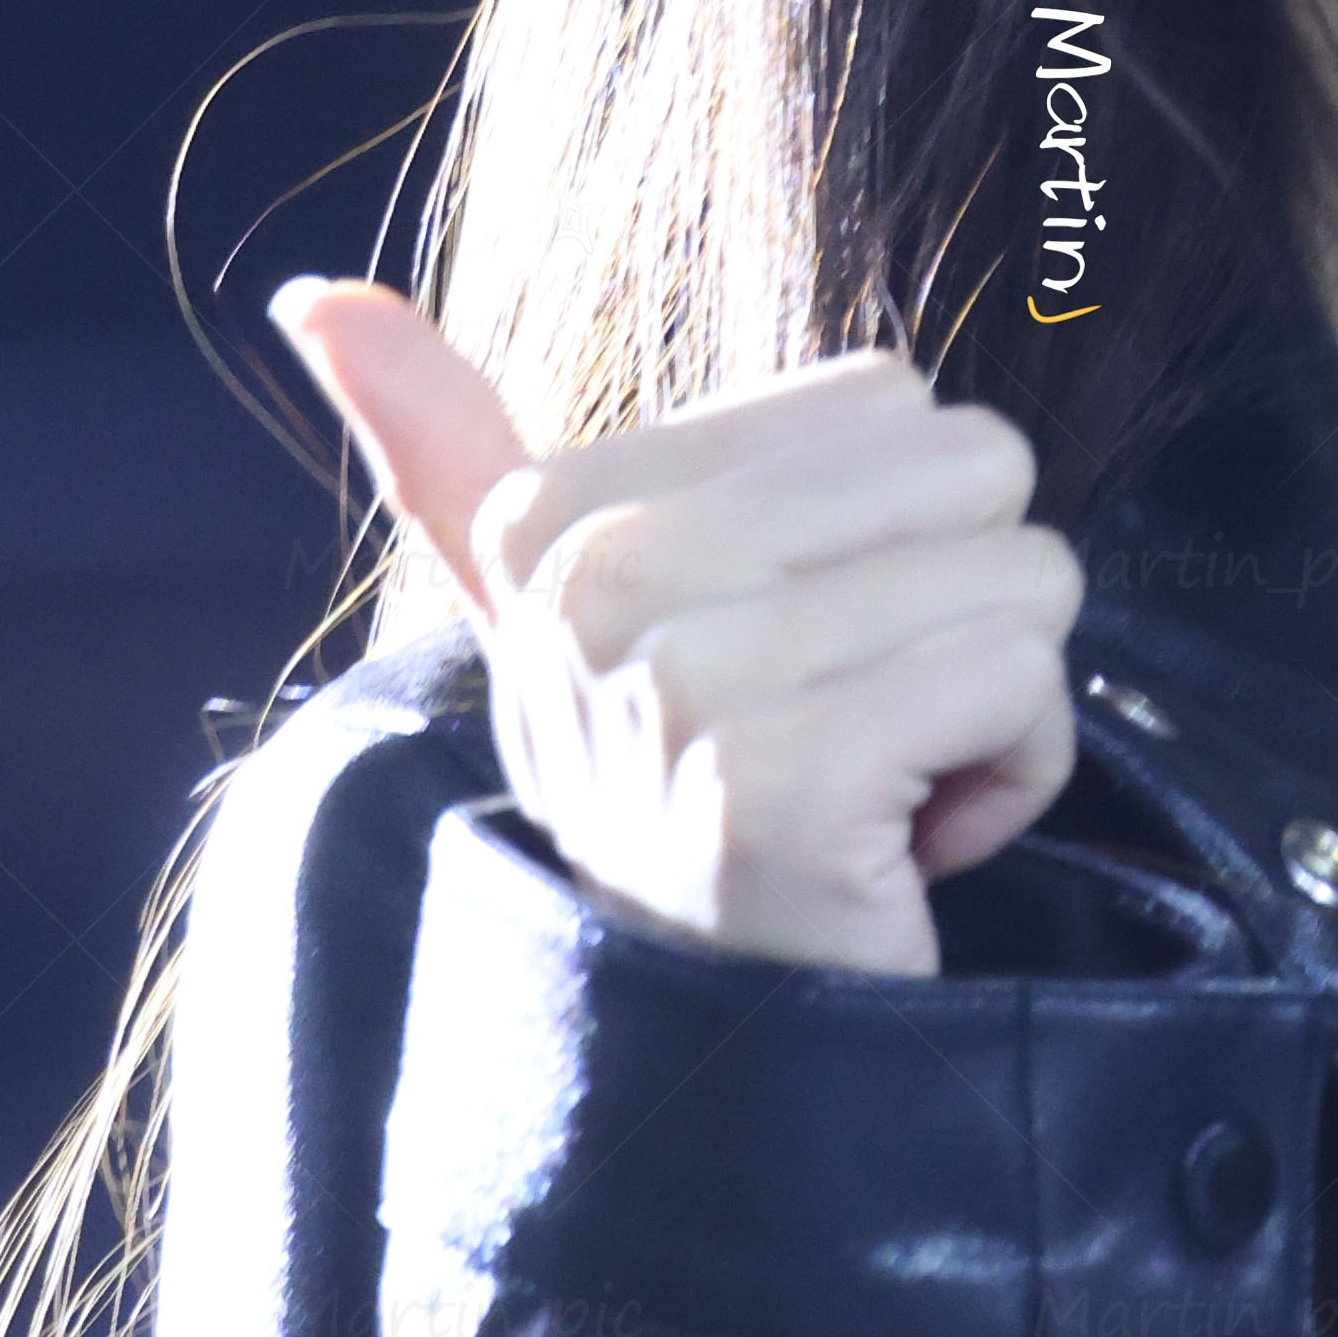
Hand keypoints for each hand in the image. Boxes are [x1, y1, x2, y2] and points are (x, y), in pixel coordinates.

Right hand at [272, 282, 1082, 976]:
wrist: (711, 1043)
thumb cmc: (683, 803)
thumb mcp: (555, 616)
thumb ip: (449, 447)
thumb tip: (313, 293)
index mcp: (555, 513)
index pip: (891, 399)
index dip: (892, 540)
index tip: (797, 668)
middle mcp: (598, 581)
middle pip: (974, 471)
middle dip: (964, 610)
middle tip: (858, 731)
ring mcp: (684, 681)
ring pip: (1021, 576)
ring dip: (996, 704)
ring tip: (881, 789)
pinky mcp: (783, 778)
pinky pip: (1023, 683)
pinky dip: (1015, 777)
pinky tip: (908, 845)